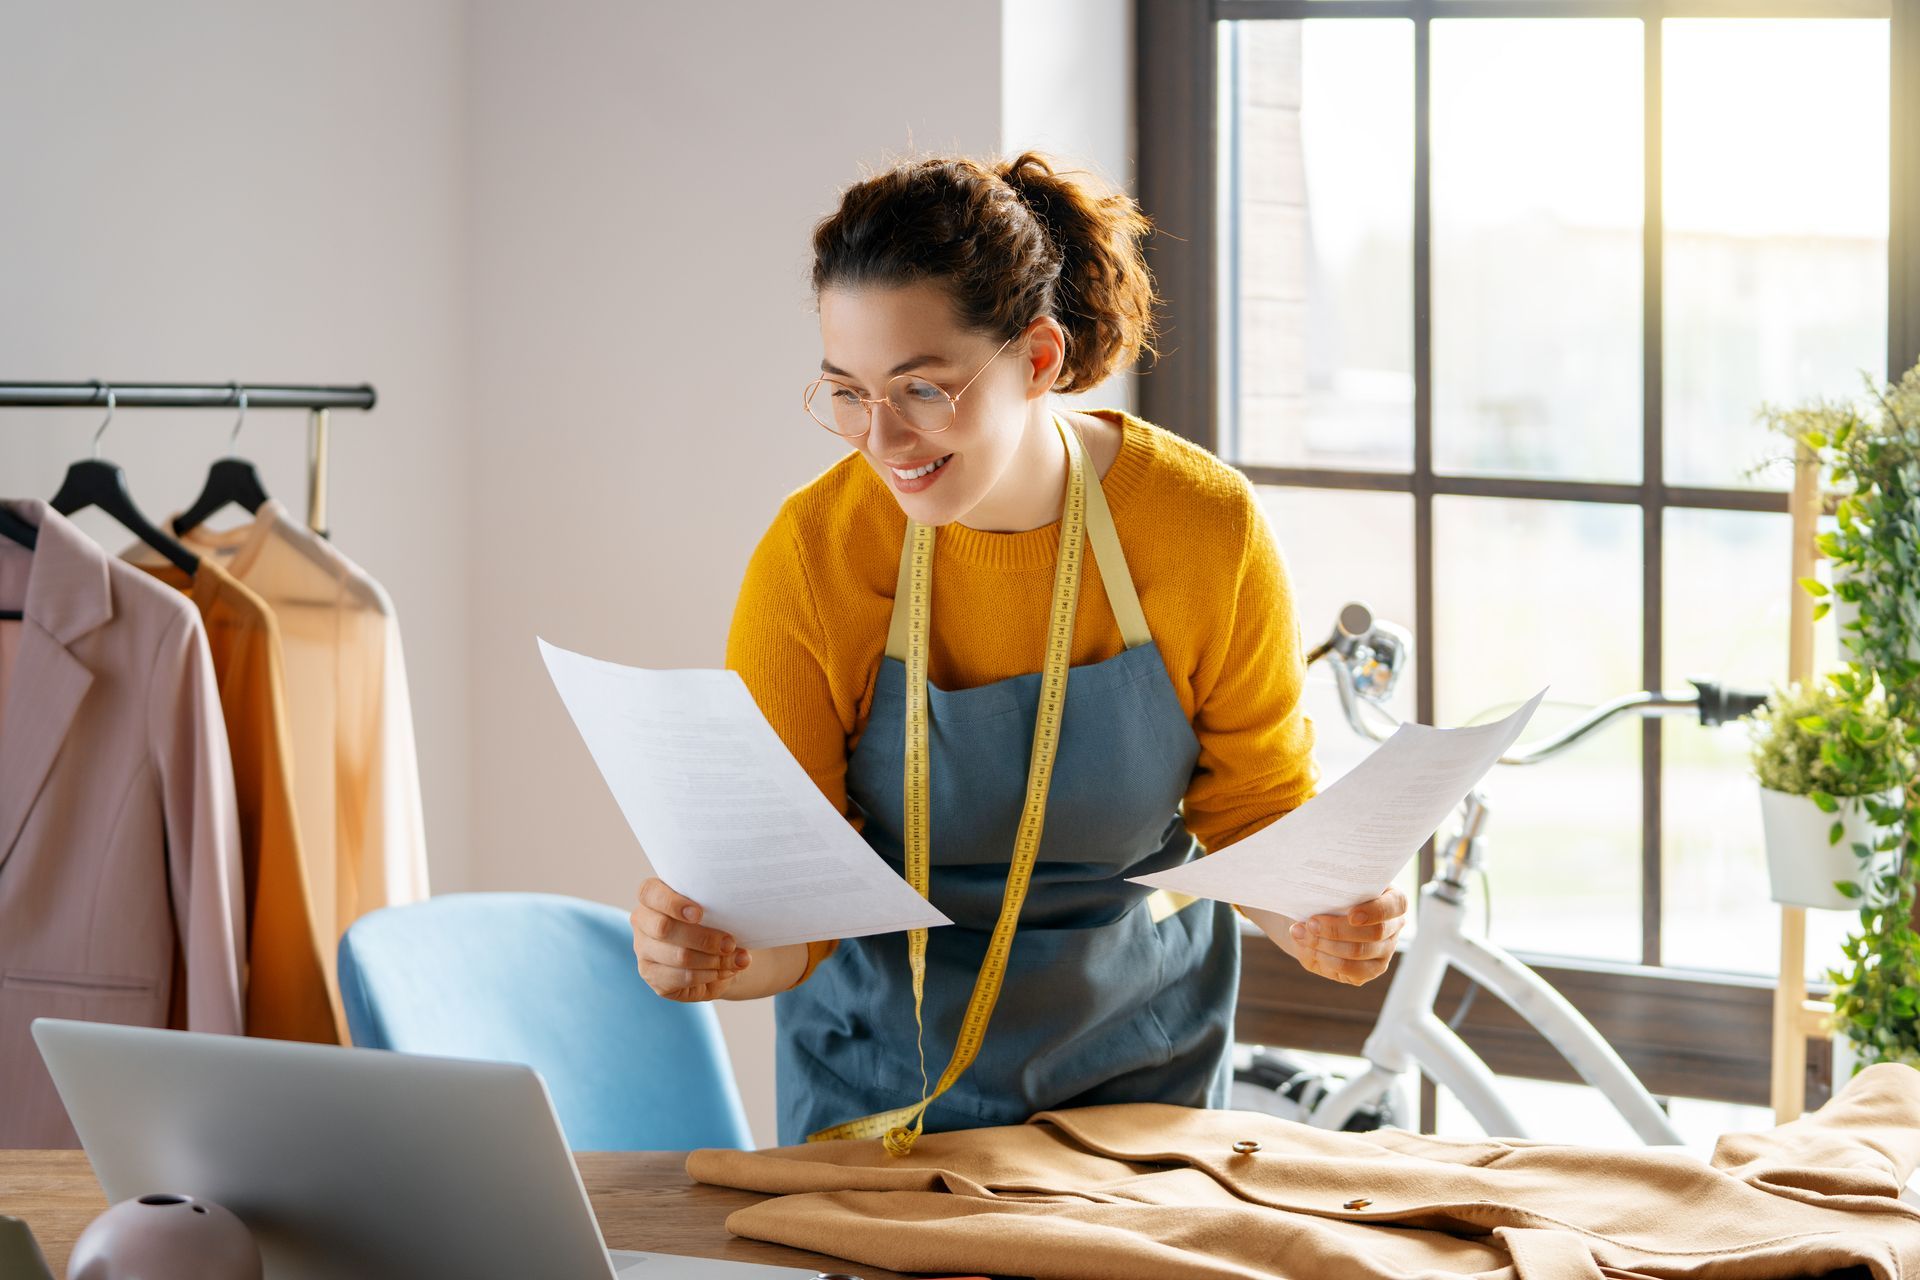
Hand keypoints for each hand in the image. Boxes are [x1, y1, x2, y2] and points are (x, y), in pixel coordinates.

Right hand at [631, 877, 751, 1001]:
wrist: (718, 956)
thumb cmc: (715, 924)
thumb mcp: (716, 910)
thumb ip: (716, 907)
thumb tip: (733, 919)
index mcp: (653, 896)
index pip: (650, 892)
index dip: (673, 903)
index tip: (699, 913)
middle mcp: (643, 922)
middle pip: (664, 928)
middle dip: (703, 938)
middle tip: (729, 943)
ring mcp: (643, 950)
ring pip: (677, 956)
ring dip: (713, 959)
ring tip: (736, 959)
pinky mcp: (652, 976)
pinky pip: (682, 977)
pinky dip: (709, 974)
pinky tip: (725, 971)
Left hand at [1285, 886, 1407, 985]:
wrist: (1313, 919)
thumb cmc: (1326, 897)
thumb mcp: (1330, 888)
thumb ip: (1331, 892)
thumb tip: (1318, 904)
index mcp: (1392, 899)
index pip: (1397, 905)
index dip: (1376, 911)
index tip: (1351, 915)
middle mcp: (1393, 927)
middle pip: (1375, 932)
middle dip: (1337, 929)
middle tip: (1310, 922)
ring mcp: (1385, 951)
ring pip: (1359, 952)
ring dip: (1325, 944)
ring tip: (1300, 933)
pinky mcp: (1370, 970)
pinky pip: (1351, 970)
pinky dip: (1326, 959)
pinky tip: (1309, 948)